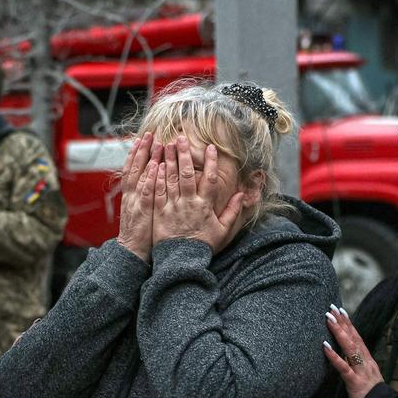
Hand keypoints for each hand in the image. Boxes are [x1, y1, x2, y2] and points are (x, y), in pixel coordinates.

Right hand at [117, 132, 157, 261]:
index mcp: (130, 196)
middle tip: (149, 133)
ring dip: (148, 158)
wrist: (132, 253)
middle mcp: (131, 196)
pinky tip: (156, 166)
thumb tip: (151, 184)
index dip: (136, 154)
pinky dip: (150, 178)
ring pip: (141, 176)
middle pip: (135, 168)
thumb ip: (143, 198)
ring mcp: (136, 203)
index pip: (132, 171)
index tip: (141, 139)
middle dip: (141, 150)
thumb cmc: (140, 235)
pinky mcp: (143, 212)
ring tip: (156, 142)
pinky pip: (147, 192)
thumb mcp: (138, 213)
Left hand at [151, 136, 244, 252]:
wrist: (181, 260)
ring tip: (166, 145)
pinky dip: (156, 177)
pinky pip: (157, 191)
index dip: (211, 162)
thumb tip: (243, 194)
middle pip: (186, 174)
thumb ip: (232, 211)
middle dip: (184, 154)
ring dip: (168, 160)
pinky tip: (155, 165)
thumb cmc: (202, 245)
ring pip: (170, 179)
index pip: (210, 179)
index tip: (211, 148)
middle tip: (181, 138)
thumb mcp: (222, 230)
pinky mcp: (159, 212)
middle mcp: (189, 203)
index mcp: (205, 206)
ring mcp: (173, 206)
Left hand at [322, 303, 383, 397]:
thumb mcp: (366, 377)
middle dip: (343, 322)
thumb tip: (346, 357)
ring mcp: (361, 371)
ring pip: (349, 348)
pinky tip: (325, 346)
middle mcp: (365, 362)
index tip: (341, 311)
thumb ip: (357, 366)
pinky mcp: (354, 381)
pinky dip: (334, 355)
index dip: (349, 324)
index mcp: (367, 360)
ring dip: (338, 332)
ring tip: (328, 319)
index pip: (357, 338)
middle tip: (332, 308)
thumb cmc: (372, 396)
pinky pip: (343, 367)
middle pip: (353, 338)